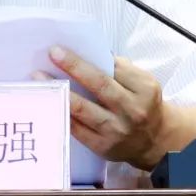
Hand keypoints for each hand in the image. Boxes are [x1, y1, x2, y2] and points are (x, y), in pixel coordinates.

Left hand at [36, 46, 172, 169]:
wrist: (155, 141)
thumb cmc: (143, 104)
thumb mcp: (143, 83)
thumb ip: (120, 69)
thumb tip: (87, 54)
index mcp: (143, 89)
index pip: (114, 68)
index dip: (89, 57)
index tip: (63, 48)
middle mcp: (131, 110)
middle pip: (100, 85)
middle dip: (74, 67)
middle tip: (53, 54)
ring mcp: (116, 130)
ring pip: (84, 109)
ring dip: (60, 92)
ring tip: (40, 79)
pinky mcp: (103, 146)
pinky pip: (77, 129)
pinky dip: (61, 114)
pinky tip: (48, 102)